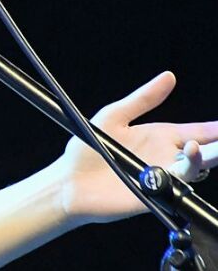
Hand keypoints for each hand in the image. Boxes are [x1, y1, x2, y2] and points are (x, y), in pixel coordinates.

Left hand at [54, 72, 217, 224]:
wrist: (68, 181)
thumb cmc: (86, 149)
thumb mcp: (115, 116)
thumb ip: (143, 99)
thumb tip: (169, 76)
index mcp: (159, 137)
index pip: (196, 131)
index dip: (214, 129)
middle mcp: (165, 157)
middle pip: (203, 151)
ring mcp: (162, 177)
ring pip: (195, 168)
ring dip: (205, 158)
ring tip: (198, 146)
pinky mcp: (155, 194)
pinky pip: (177, 184)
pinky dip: (185, 173)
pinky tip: (185, 159)